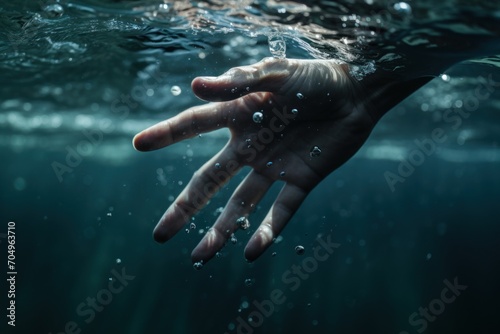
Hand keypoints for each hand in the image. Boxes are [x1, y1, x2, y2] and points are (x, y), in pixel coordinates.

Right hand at [133, 57, 375, 263]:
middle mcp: (250, 148)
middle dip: (184, 208)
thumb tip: (196, 86)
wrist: (357, 94)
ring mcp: (273, 167)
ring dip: (221, 231)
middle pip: (208, 181)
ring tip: (201, 257)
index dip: (167, 134)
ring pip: (240, 204)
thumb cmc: (316, 77)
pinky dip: (267, 231)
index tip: (139, 144)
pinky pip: (281, 211)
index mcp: (239, 117)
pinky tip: (251, 252)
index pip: (195, 125)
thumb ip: (240, 81)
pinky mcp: (301, 180)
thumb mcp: (277, 72)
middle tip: (160, 235)